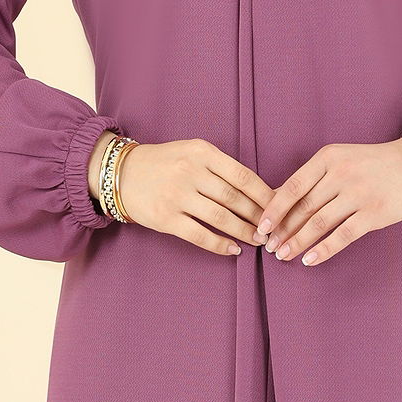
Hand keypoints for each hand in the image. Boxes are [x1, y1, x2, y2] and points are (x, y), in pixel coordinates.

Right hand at [108, 137, 277, 257]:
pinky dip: (219, 245)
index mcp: (202, 152)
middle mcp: (190, 172)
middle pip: (234, 198)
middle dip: (258, 216)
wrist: (122, 173)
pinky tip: (232, 250)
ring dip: (243, 231)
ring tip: (258, 241)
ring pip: (220, 218)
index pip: (242, 175)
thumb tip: (256, 190)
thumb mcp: (192, 151)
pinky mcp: (165, 218)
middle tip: (273, 228)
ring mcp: (177, 196)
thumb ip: (219, 166)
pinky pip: (199, 235)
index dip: (264, 194)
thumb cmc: (164, 162)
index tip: (279, 207)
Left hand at [254, 136, 401, 266]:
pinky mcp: (374, 213)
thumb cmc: (370, 163)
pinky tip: (309, 260)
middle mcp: (341, 174)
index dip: (274, 209)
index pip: (293, 186)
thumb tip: (278, 199)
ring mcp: (358, 194)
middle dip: (283, 230)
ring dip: (297, 242)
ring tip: (283, 255)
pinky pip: (343, 235)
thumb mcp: (339, 158)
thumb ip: (313, 177)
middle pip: (303, 207)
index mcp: (328, 158)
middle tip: (269, 246)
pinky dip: (323, 250)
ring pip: (319, 223)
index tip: (261, 226)